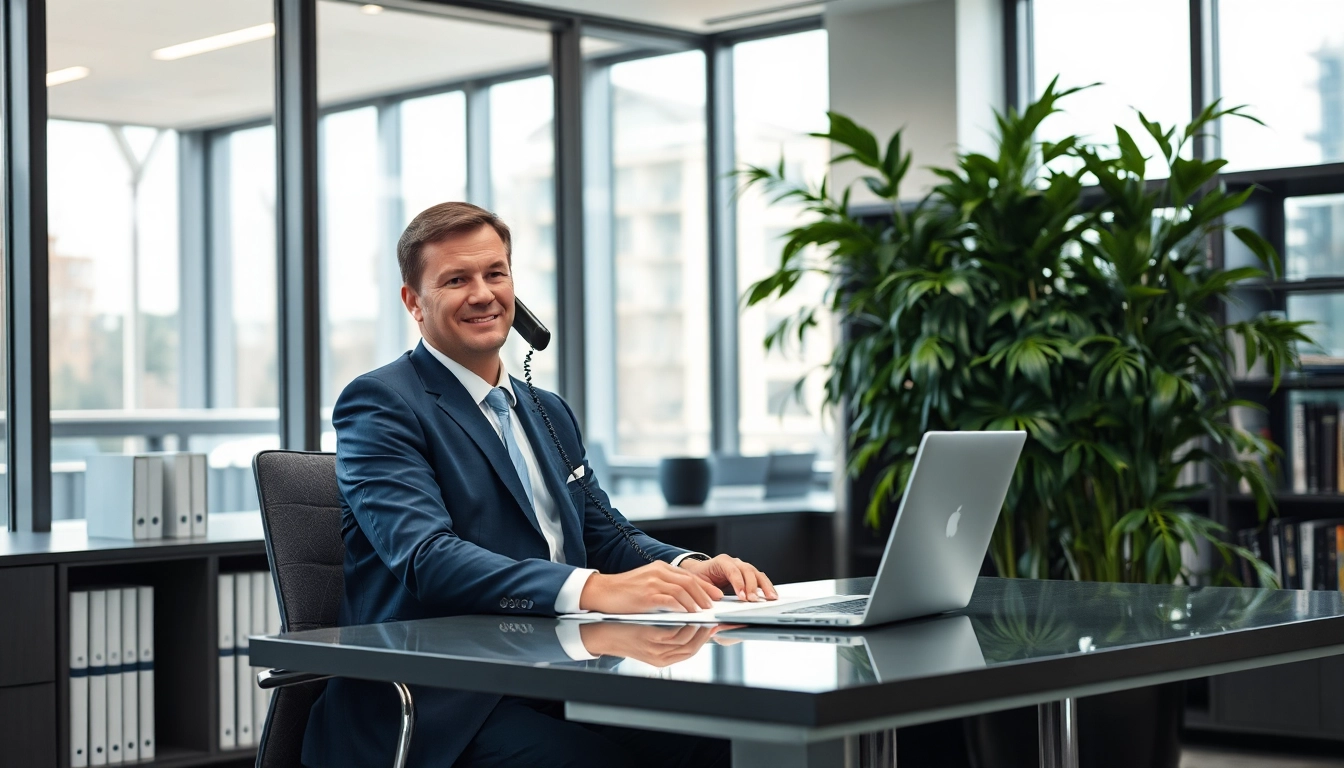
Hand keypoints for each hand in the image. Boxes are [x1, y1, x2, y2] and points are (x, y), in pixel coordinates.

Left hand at [578, 622, 734, 666]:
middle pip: (693, 648)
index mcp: (662, 657)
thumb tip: (689, 618)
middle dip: (708, 633)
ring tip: (705, 611)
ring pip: (687, 642)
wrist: (599, 631)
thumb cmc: (624, 628)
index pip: (692, 650)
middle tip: (716, 617)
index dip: (707, 637)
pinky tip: (689, 611)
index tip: (718, 624)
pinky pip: (674, 634)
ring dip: (699, 627)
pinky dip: (686, 624)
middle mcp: (660, 657)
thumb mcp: (648, 634)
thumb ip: (668, 631)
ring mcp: (655, 651)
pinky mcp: (649, 641)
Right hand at [579, 560, 723, 613]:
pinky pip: (670, 600)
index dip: (705, 586)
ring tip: (703, 612)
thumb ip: (665, 586)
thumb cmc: (624, 592)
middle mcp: (658, 571)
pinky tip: (688, 614)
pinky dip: (682, 606)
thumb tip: (685, 599)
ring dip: (696, 602)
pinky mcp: (647, 595)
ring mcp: (653, 582)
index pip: (689, 575)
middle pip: (690, 581)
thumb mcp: (647, 583)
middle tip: (713, 606)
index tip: (715, 595)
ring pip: (683, 589)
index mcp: (660, 568)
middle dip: (704, 594)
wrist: (602, 592)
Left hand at [678, 555, 778, 602]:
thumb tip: (718, 597)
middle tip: (754, 600)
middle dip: (752, 586)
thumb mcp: (699, 583)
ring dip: (765, 586)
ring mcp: (743, 567)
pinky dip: (767, 587)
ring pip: (757, 573)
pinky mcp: (749, 574)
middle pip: (747, 570)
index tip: (742, 596)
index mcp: (721, 562)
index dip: (738, 583)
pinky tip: (772, 595)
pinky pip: (760, 579)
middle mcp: (734, 562)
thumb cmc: (700, 577)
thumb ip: (707, 589)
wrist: (701, 571)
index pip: (732, 571)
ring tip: (771, 598)